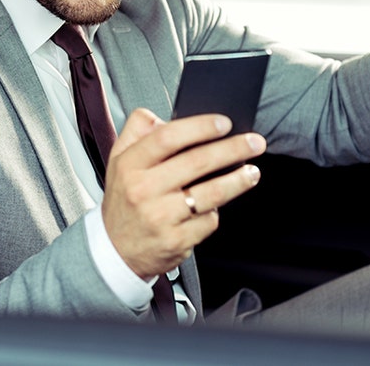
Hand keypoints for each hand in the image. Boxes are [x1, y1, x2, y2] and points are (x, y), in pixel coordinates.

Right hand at [99, 108, 264, 278]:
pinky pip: (208, 220)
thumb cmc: (123, 202)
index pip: (168, 137)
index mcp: (130, 165)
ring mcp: (160, 217)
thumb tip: (161, 117)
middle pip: (197, 162)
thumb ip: (136, 132)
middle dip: (233, 149)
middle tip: (254, 143)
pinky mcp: (176, 240)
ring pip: (211, 193)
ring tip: (251, 172)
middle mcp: (143, 190)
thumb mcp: (117, 161)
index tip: (223, 123)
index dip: (200, 127)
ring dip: (238, 180)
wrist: (115, 252)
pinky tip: (217, 206)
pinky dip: (216, 212)